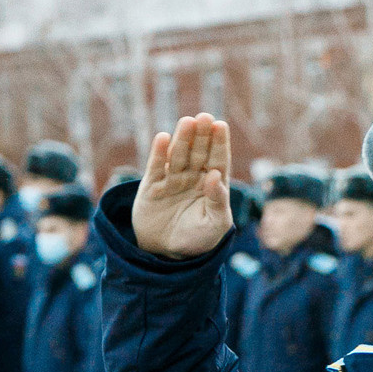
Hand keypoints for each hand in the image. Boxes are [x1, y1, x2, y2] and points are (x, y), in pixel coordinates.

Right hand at [133, 114, 235, 258]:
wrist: (166, 254)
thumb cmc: (197, 239)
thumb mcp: (215, 224)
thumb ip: (219, 200)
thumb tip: (216, 176)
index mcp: (213, 184)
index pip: (218, 159)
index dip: (219, 143)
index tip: (220, 126)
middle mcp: (193, 177)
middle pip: (198, 152)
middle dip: (201, 135)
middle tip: (204, 117)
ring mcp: (172, 179)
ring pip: (178, 155)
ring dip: (182, 139)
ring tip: (187, 122)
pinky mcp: (152, 186)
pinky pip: (156, 167)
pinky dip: (158, 153)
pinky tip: (163, 138)